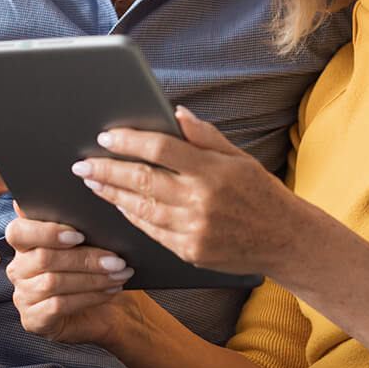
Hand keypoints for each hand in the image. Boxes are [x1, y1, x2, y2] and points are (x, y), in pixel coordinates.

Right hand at [5, 215, 136, 345]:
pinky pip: (58, 306)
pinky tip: (109, 292)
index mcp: (25, 243)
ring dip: (91, 279)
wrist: (107, 311)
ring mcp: (23, 296)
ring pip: (53, 282)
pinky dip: (88, 297)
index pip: (18, 231)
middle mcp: (19, 268)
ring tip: (118, 275)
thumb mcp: (87, 247)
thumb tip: (91, 213)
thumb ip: (78, 229)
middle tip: (115, 259)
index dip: (47, 232)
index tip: (79, 235)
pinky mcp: (33, 320)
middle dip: (84, 258)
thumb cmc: (93, 271)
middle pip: (43, 258)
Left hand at [72, 106, 291, 275]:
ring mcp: (194, 230)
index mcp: (213, 171)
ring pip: (141, 208)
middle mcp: (201, 201)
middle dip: (107, 169)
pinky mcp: (189, 253)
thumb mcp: (239, 157)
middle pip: (142, 180)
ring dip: (111, 193)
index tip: (106, 136)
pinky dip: (130, 216)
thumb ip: (204, 136)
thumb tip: (174, 114)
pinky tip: (117, 204)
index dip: (129, 141)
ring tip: (93, 181)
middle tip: (82, 162)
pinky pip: (151, 232)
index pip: (161, 149)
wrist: (286, 240)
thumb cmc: (260, 192)